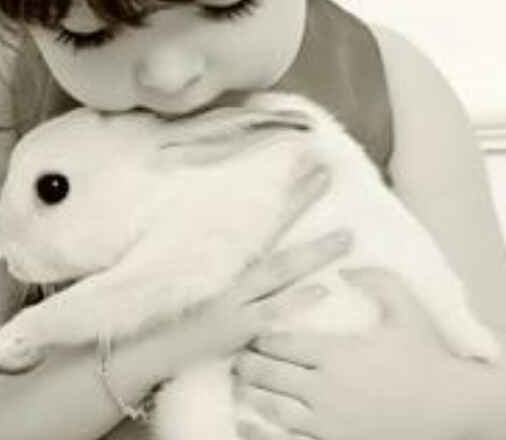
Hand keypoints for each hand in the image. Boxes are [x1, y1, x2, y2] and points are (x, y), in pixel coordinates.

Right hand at [146, 170, 353, 379]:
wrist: (157, 342)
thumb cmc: (185, 306)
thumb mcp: (208, 272)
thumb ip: (235, 254)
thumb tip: (264, 233)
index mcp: (230, 252)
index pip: (264, 214)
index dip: (287, 190)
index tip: (308, 162)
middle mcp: (234, 267)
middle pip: (273, 227)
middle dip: (301, 200)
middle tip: (326, 172)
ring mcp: (236, 295)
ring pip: (279, 268)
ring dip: (313, 251)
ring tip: (347, 236)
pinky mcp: (237, 327)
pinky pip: (270, 311)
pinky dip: (294, 300)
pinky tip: (322, 290)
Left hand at [234, 268, 495, 439]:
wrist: (454, 409)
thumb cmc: (428, 356)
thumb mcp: (406, 309)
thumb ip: (377, 280)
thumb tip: (346, 267)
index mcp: (335, 353)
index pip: (280, 342)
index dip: (261, 337)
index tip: (254, 332)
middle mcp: (325, 388)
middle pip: (268, 373)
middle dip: (249, 363)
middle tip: (241, 356)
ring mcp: (328, 423)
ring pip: (272, 407)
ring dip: (253, 394)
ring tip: (244, 384)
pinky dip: (264, 431)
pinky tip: (252, 422)